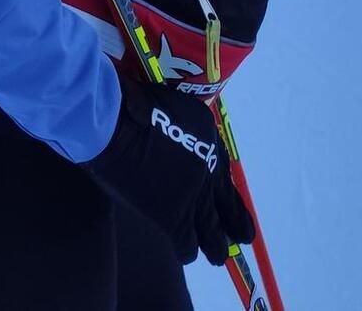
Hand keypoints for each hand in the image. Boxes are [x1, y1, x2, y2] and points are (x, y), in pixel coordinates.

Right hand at [83, 80, 255, 265]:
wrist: (119, 126)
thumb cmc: (138, 107)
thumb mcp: (176, 108)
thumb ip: (186, 130)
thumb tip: (184, 141)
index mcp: (211, 140)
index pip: (225, 172)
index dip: (230, 192)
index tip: (234, 203)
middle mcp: (209, 170)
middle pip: (226, 204)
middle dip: (235, 223)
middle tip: (242, 237)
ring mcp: (194, 196)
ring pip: (212, 230)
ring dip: (215, 243)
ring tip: (218, 255)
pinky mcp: (173, 216)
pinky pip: (186, 242)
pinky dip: (187, 249)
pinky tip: (187, 253)